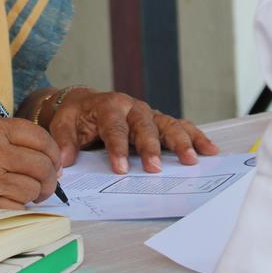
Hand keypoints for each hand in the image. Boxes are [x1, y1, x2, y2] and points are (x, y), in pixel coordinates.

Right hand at [0, 116, 60, 208]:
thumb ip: (9, 138)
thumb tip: (48, 158)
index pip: (39, 136)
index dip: (53, 151)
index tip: (53, 161)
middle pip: (41, 165)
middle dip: (49, 177)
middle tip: (45, 183)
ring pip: (32, 189)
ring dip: (32, 194)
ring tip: (21, 193)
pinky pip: (16, 208)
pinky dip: (16, 208)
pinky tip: (6, 202)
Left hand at [48, 88, 217, 173]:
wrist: (84, 104)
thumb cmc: (75, 116)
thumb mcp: (62, 124)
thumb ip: (63, 141)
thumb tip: (63, 161)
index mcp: (109, 106)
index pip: (114, 128)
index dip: (118, 148)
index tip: (120, 168)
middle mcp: (132, 107)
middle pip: (145, 125)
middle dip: (151, 146)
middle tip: (154, 168)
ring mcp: (148, 114)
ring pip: (167, 124)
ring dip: (181, 141)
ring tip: (192, 160)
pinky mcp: (158, 121)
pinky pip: (180, 126)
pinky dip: (195, 136)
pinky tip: (210, 149)